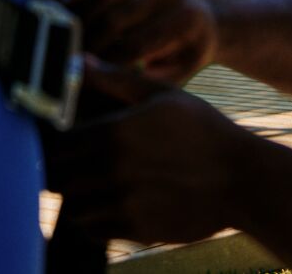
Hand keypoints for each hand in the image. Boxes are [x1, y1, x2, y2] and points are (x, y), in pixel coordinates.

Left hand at [46, 59, 260, 246]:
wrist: (242, 178)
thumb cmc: (203, 130)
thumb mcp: (163, 95)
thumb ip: (116, 80)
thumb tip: (77, 62)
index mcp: (115, 132)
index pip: (56, 144)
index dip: (49, 144)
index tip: (54, 142)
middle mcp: (113, 169)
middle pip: (56, 177)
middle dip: (56, 171)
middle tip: (68, 164)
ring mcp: (123, 202)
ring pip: (70, 205)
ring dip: (73, 195)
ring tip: (89, 184)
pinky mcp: (135, 229)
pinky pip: (92, 229)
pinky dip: (91, 218)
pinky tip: (107, 203)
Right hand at [72, 0, 216, 82]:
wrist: (201, 22)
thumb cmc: (184, 56)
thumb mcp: (176, 76)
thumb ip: (143, 79)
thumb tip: (102, 80)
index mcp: (184, 20)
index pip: (136, 45)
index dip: (107, 63)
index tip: (85, 77)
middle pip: (117, 18)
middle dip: (90, 43)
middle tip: (68, 62)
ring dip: (82, 19)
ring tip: (66, 40)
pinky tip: (64, 7)